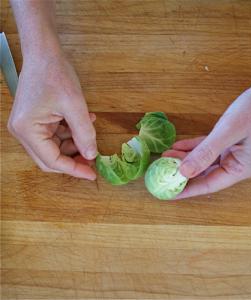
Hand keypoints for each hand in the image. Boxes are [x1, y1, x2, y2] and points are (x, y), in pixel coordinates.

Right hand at [7, 53, 97, 179]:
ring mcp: (29, 126)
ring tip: (91, 134)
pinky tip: (85, 122)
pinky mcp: (36, 119)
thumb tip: (91, 155)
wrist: (44, 52)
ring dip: (75, 143)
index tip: (93, 174)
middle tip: (93, 159)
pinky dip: (71, 132)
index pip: (52, 161)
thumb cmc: (55, 74)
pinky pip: (56, 134)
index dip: (74, 169)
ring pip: (55, 147)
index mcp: (27, 130)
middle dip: (74, 159)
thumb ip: (84, 133)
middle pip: (51, 157)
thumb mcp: (75, 106)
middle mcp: (23, 132)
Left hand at [163, 72, 250, 198]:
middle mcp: (239, 163)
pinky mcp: (232, 140)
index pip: (209, 184)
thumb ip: (205, 152)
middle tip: (162, 172)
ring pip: (206, 160)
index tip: (169, 193)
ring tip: (166, 156)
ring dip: (186, 158)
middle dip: (183, 171)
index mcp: (243, 168)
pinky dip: (194, 147)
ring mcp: (236, 152)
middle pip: (206, 173)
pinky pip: (209, 148)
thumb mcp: (228, 131)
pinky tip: (179, 146)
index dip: (188, 189)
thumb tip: (183, 172)